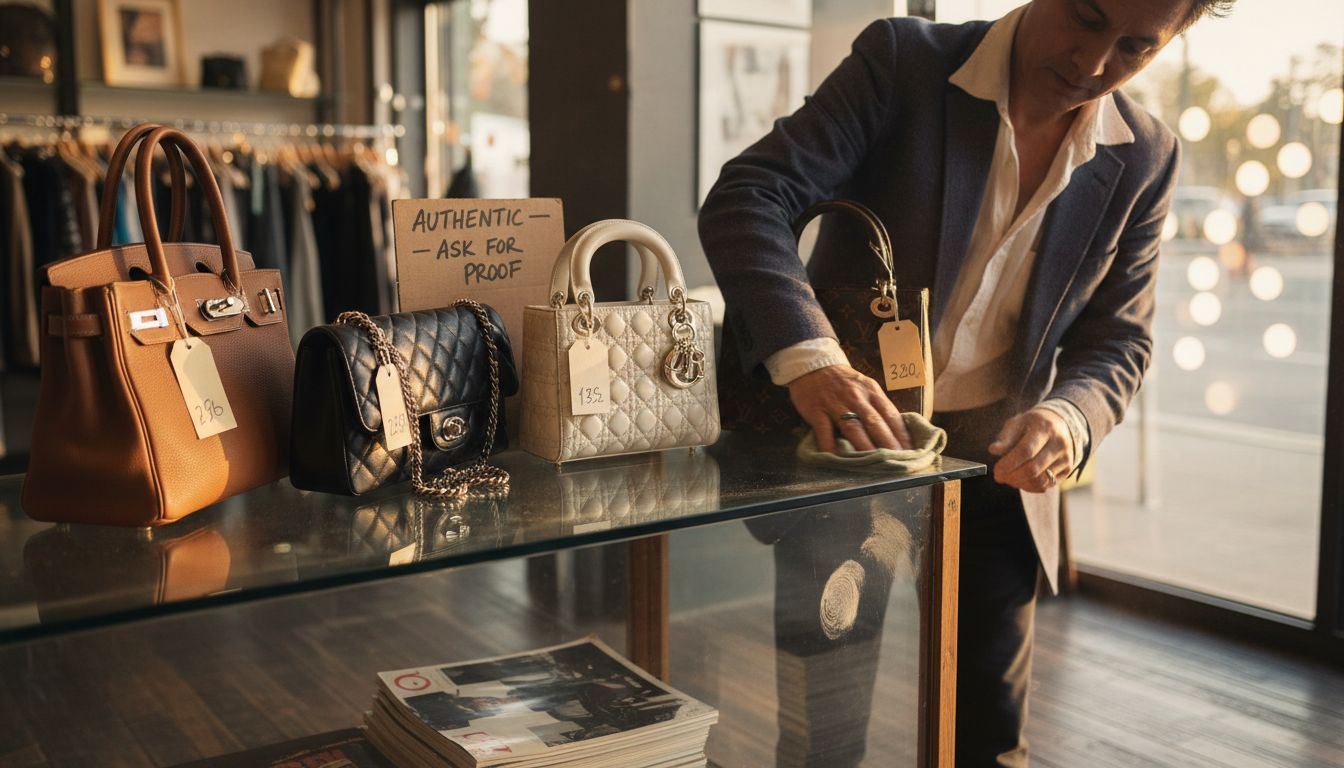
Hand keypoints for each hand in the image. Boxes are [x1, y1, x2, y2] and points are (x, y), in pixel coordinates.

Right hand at [787, 364, 910, 452]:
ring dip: (865, 447)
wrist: (812, 365)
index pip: (891, 414)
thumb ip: (877, 406)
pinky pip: (824, 430)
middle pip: (875, 422)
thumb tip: (896, 432)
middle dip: (888, 443)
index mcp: (872, 391)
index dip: (902, 434)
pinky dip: (829, 445)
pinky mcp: (816, 410)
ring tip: (875, 463)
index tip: (912, 451)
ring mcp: (835, 404)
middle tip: (899, 462)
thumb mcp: (865, 387)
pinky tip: (836, 458)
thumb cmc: (843, 381)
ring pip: (853, 427)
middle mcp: (856, 397)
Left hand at [988, 409, 1073, 492]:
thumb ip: (1005, 437)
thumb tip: (993, 450)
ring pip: (1040, 480)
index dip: (1008, 463)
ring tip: (1008, 478)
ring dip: (1019, 483)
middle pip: (1033, 468)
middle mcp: (1059, 443)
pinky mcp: (1067, 470)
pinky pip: (1046, 486)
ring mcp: (1065, 458)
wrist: (1060, 424)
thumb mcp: (1018, 423)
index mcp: (1045, 428)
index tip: (996, 469)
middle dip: (1011, 476)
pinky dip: (1029, 487)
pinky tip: (1020, 480)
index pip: (1026, 450)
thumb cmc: (1032, 424)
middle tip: (998, 476)